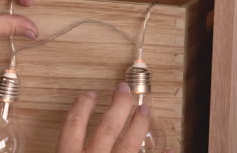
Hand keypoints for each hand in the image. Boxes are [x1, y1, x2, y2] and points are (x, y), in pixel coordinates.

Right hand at [57, 82, 172, 152]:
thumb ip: (65, 149)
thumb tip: (66, 140)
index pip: (74, 125)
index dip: (82, 106)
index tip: (90, 94)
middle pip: (107, 128)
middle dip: (117, 105)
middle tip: (123, 89)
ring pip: (129, 144)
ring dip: (139, 125)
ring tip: (145, 110)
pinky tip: (171, 147)